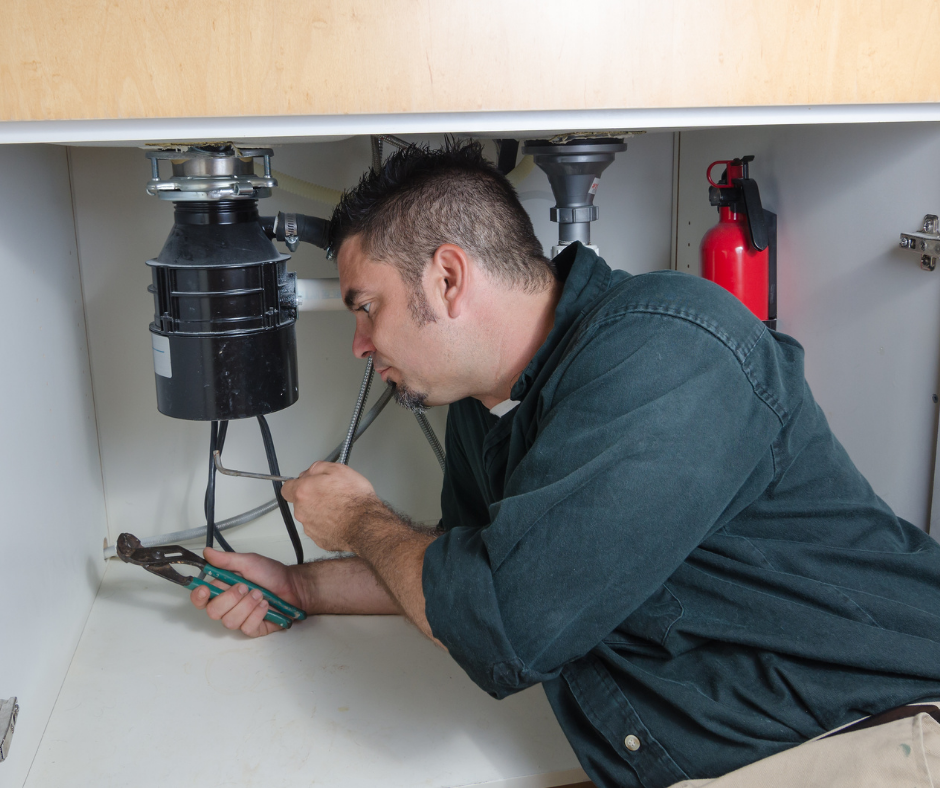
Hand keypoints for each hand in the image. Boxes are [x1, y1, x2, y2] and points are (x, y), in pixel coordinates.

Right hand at [189, 547, 304, 637]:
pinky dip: (258, 614)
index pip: (201, 598)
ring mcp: (239, 618)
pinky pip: (247, 627)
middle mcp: (228, 605)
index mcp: (223, 588)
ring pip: (229, 621)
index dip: (198, 597)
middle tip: (245, 587)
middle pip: (213, 612)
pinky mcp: (252, 628)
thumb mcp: (249, 561)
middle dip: (230, 598)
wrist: (293, 586)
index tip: (205, 590)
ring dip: (247, 605)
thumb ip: (227, 560)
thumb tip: (207, 552)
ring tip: (260, 594)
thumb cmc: (272, 574)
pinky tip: (265, 605)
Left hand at [281, 461, 376, 552]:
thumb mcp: (338, 469)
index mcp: (303, 492)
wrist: (366, 525)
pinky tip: (341, 520)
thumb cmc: (354, 499)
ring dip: (320, 512)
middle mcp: (302, 511)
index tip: (307, 484)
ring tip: (339, 508)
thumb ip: (318, 467)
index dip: (298, 484)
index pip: (286, 488)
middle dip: (312, 498)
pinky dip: (328, 525)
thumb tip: (310, 472)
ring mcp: (310, 528)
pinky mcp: (319, 540)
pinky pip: (320, 529)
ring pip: (310, 517)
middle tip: (331, 494)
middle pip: (300, 503)